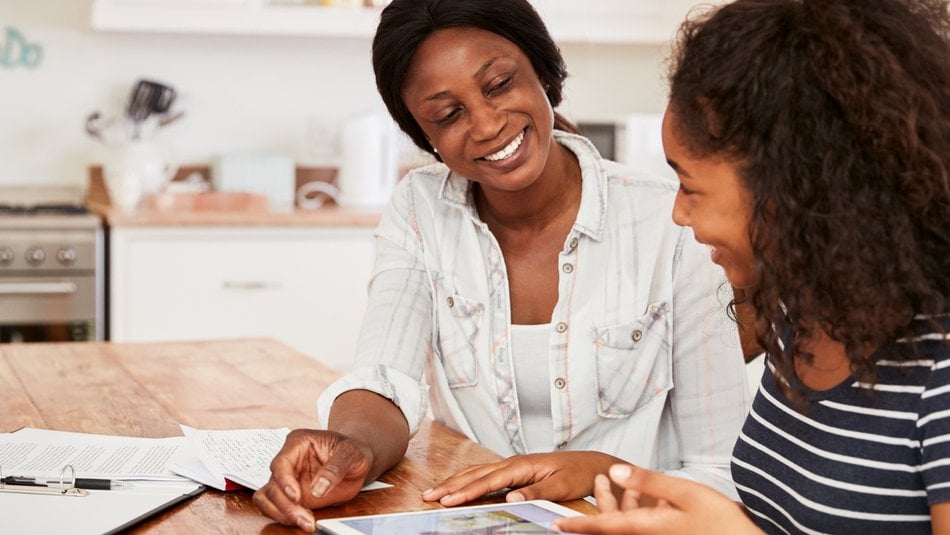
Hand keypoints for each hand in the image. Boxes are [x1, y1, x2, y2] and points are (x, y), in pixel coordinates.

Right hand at [252, 429, 373, 531]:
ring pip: (268, 498)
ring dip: (281, 513)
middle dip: (286, 505)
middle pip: (273, 484)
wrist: (356, 461)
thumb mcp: (351, 453)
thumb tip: (318, 488)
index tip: (296, 497)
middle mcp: (289, 461)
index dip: (285, 481)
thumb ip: (335, 468)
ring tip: (304, 521)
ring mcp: (287, 480)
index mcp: (298, 443)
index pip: (281, 462)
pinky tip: (302, 519)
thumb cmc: (352, 451)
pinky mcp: (290, 496)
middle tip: (304, 518)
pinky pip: (275, 507)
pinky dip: (283, 516)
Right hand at [422, 451, 616, 505]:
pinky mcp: (515, 471)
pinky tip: (459, 487)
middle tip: (428, 496)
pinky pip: (485, 476)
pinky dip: (468, 481)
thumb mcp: (561, 486)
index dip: (466, 491)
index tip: (447, 500)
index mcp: (522, 465)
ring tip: (435, 492)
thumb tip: (510, 497)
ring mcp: (513, 466)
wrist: (592, 464)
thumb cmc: (578, 474)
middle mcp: (513, 462)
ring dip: (455, 482)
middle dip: (450, 485)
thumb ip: (535, 492)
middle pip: (475, 474)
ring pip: (477, 473)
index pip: (488, 480)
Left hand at [552, 464, 761, 534]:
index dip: (579, 525)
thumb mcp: (685, 493)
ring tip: (611, 479)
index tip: (556, 524)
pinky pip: (646, 524)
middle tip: (594, 481)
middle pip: (615, 523)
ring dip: (620, 502)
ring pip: (630, 522)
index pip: (605, 526)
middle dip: (602, 503)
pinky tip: (648, 495)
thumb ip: (649, 482)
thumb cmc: (721, 521)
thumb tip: (615, 472)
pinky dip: (640, 507)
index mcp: (649, 527)